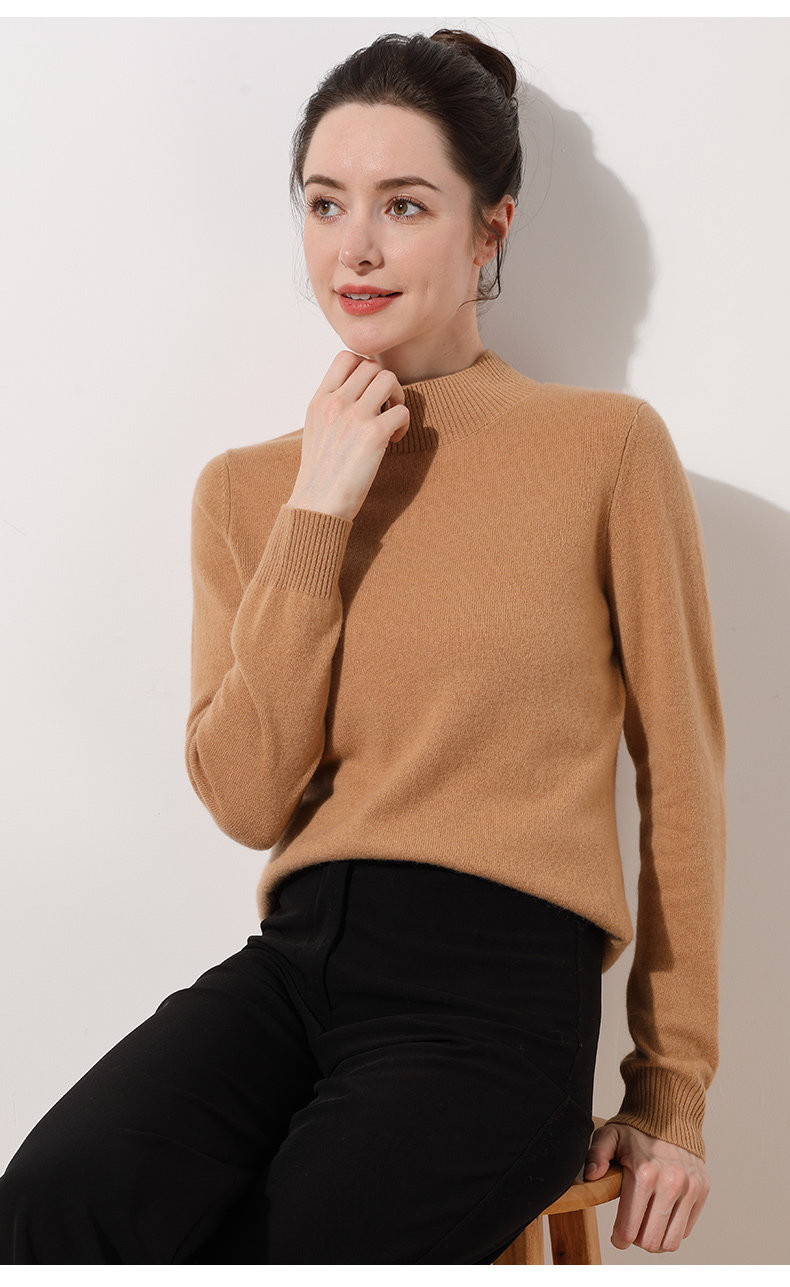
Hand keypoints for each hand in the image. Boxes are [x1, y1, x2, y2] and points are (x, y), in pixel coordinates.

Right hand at [287, 350, 409, 521]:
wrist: (317, 505)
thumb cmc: (320, 473)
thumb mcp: (315, 430)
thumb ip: (332, 407)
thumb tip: (359, 391)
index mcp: (319, 400)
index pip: (345, 357)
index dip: (364, 368)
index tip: (368, 393)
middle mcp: (335, 402)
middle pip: (372, 365)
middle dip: (384, 384)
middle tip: (384, 409)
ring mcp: (354, 417)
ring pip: (389, 379)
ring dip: (397, 398)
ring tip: (390, 421)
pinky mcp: (373, 435)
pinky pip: (402, 411)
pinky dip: (404, 425)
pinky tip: (392, 442)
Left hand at [583, 1122, 710, 1253]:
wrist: (670, 1113)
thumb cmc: (636, 1129)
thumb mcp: (609, 1136)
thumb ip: (596, 1155)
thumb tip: (592, 1176)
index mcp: (644, 1172)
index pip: (629, 1228)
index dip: (619, 1239)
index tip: (616, 1236)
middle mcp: (670, 1182)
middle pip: (650, 1242)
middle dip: (636, 1240)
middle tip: (630, 1228)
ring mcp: (689, 1187)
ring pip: (671, 1242)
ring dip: (655, 1241)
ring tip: (645, 1226)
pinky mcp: (702, 1190)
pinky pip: (685, 1229)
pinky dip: (672, 1229)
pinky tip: (661, 1213)